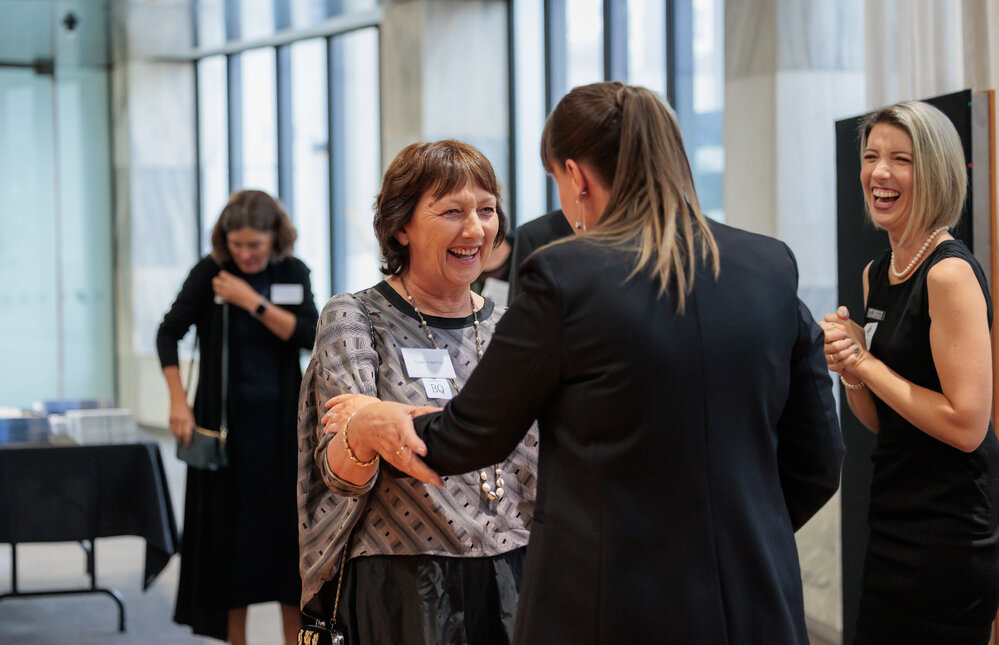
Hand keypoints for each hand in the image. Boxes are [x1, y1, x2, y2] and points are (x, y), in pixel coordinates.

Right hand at [169, 398, 194, 444]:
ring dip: (177, 436)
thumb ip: (191, 423)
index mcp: (188, 419)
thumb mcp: (191, 415)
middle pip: (180, 434)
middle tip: (183, 442)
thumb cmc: (186, 407)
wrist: (177, 400)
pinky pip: (171, 428)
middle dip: (182, 439)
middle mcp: (181, 420)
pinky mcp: (170, 419)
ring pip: (175, 432)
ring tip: (179, 439)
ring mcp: (174, 420)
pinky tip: (175, 433)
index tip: (188, 443)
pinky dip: (173, 431)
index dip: (187, 439)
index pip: (187, 433)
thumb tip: (191, 432)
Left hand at [212, 270, 259, 310]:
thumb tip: (226, 278)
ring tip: (220, 287)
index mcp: (231, 279)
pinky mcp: (225, 297)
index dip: (222, 275)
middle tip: (220, 282)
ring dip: (217, 286)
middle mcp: (226, 285)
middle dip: (217, 280)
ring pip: (215, 287)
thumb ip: (231, 279)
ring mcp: (225, 291)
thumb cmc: (246, 290)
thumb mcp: (239, 281)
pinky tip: (222, 293)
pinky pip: (217, 294)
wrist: (248, 299)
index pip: (221, 274)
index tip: (224, 277)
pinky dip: (219, 293)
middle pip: (215, 280)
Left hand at [321, 393, 380, 434]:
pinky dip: (328, 430)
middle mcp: (346, 406)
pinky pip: (331, 427)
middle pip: (333, 410)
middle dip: (328, 415)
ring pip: (331, 419)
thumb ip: (367, 401)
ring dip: (327, 424)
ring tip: (325, 429)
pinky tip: (328, 433)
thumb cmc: (378, 412)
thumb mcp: (373, 402)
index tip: (327, 405)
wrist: (376, 420)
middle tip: (324, 420)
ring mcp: (342, 415)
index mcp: (354, 399)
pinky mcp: (340, 425)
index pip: (340, 398)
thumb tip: (367, 404)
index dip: (332, 402)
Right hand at [327, 395, 443, 485]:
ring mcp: (392, 453)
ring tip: (437, 482)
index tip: (424, 451)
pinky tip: (428, 479)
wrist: (363, 426)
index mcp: (399, 426)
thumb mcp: (404, 408)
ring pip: (408, 468)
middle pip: (408, 459)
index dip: (415, 444)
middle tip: (438, 479)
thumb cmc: (384, 415)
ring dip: (423, 476)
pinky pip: (405, 469)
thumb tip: (442, 411)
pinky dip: (417, 475)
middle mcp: (395, 442)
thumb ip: (424, 411)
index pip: (406, 437)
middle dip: (424, 471)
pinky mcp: (391, 460)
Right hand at [820, 306, 866, 380]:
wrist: (858, 352)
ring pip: (834, 355)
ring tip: (854, 348)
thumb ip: (842, 313)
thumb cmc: (852, 336)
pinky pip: (838, 365)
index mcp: (822, 333)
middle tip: (850, 341)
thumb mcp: (848, 322)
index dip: (832, 333)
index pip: (822, 333)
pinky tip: (854, 356)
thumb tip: (843, 313)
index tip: (843, 333)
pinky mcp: (831, 366)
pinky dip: (848, 360)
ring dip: (846, 351)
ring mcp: (825, 357)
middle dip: (840, 343)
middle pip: (827, 346)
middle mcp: (821, 345)